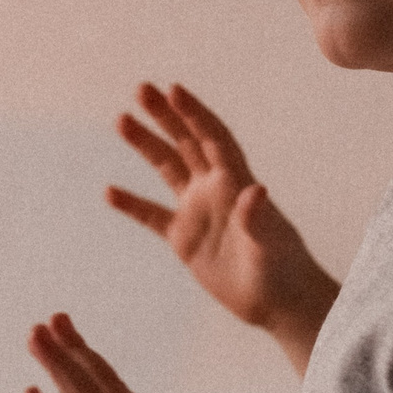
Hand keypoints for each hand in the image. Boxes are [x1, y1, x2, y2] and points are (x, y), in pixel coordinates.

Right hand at [109, 83, 338, 374]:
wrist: (279, 304)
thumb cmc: (283, 271)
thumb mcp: (270, 245)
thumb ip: (258, 218)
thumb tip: (257, 189)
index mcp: (236, 183)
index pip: (212, 138)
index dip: (194, 113)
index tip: (173, 89)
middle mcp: (215, 190)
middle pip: (186, 142)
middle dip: (165, 115)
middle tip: (141, 88)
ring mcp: (198, 212)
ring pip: (167, 169)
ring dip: (145, 145)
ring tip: (121, 120)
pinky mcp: (184, 239)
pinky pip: (152, 216)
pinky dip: (132, 204)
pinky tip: (109, 192)